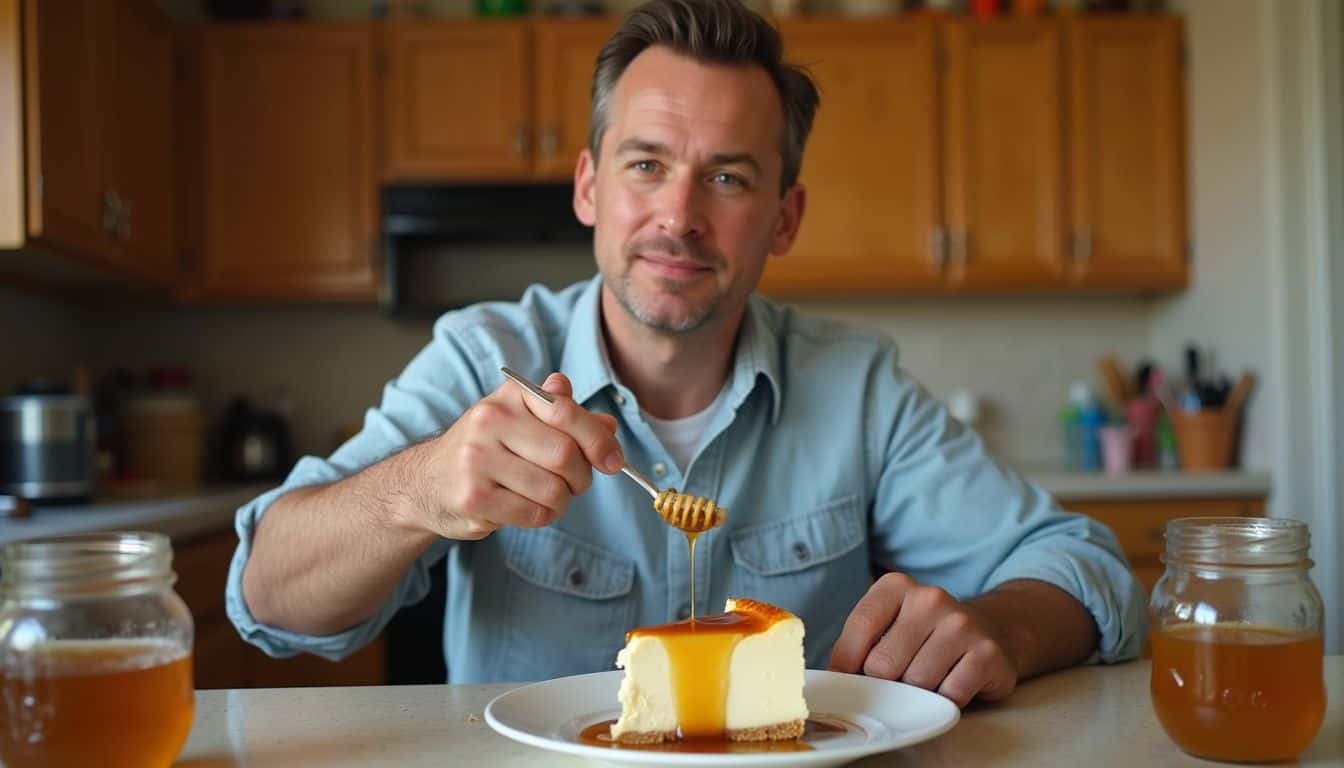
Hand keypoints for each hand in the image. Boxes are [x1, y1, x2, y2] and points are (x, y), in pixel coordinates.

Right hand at [403, 372, 622, 540]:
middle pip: (565, 455)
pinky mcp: (473, 497)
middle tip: (575, 484)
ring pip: (553, 489)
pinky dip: (542, 516)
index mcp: (509, 396)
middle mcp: (489, 420)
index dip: (598, 439)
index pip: (566, 410)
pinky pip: (534, 514)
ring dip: (561, 501)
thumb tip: (609, 425)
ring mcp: (477, 459)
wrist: (426, 482)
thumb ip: (567, 419)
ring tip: (547, 497)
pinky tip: (527, 508)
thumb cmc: (487, 449)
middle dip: (582, 477)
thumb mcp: (523, 421)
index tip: (612, 461)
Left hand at [827, 572, 1017, 706]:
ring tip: (928, 679)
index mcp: (896, 586)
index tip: (847, 679)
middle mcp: (929, 598)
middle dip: (886, 683)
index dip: (847, 663)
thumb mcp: (887, 625)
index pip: (859, 628)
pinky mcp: (986, 653)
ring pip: (916, 683)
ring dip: (917, 694)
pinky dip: (945, 701)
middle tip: (899, 679)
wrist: (989, 632)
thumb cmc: (923, 636)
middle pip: (883, 664)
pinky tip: (951, 684)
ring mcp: (961, 624)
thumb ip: (857, 644)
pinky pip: (949, 696)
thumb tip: (829, 680)